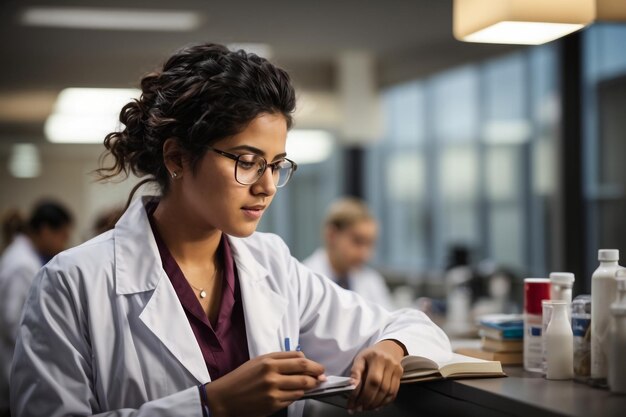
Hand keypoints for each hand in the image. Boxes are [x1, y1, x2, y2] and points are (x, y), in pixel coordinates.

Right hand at [205, 351, 325, 416]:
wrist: (225, 398)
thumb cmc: (242, 377)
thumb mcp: (259, 361)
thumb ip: (280, 358)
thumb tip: (303, 360)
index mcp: (269, 362)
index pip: (300, 360)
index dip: (313, 364)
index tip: (318, 367)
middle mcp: (272, 376)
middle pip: (304, 373)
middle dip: (317, 375)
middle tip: (322, 376)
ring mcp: (273, 392)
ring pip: (301, 388)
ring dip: (310, 387)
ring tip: (312, 385)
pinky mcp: (273, 405)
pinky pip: (293, 399)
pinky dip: (297, 395)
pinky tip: (295, 393)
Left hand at [348, 340, 404, 411]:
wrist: (388, 348)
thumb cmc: (371, 355)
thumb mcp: (360, 358)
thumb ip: (355, 372)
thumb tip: (352, 386)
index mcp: (376, 357)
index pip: (371, 380)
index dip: (361, 393)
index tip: (352, 403)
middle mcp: (388, 363)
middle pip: (380, 387)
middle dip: (368, 401)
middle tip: (358, 408)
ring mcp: (396, 369)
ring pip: (388, 392)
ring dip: (376, 403)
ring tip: (366, 408)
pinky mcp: (400, 375)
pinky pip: (394, 393)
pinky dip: (385, 402)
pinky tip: (376, 406)